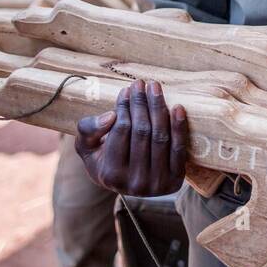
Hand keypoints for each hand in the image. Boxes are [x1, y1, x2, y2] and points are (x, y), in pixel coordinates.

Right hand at [75, 79, 187, 196]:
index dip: (124, 107)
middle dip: (141, 103)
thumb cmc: (103, 158)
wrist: (127, 183)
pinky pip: (179, 149)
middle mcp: (134, 183)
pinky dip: (179, 127)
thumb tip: (111, 116)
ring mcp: (157, 184)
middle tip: (141, 83)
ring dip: (159, 108)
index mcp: (111, 174)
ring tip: (155, 87)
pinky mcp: (175, 181)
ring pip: (160, 137)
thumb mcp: (86, 145)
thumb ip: (88, 129)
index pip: (121, 131)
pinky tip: (177, 107)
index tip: (126, 90)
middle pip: (142, 132)